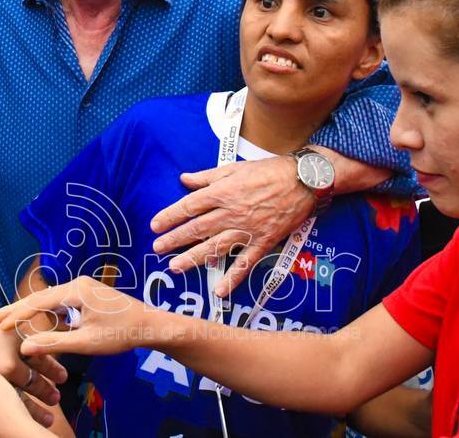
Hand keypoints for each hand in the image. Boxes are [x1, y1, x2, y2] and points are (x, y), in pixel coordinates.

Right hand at [0, 277, 160, 358]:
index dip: (15, 315)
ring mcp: (82, 287)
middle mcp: (77, 283)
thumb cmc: (122, 334)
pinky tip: (31, 321)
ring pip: (48, 299)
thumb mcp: (87, 343)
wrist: (150, 325)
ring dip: (27, 311)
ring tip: (4, 320)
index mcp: (76, 290)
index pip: (38, 302)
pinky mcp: (86, 294)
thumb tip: (25, 347)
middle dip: (15, 309)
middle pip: (39, 297)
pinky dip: (43, 312)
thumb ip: (55, 343)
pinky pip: (58, 301)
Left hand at [150, 155, 311, 296]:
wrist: (303, 180)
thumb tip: (184, 179)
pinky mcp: (263, 242)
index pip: (189, 206)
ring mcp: (248, 230)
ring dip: (193, 258)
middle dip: (175, 240)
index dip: (170, 216)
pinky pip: (246, 263)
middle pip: (197, 229)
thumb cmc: (267, 171)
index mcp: (223, 192)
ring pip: (215, 247)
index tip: (155, 225)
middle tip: (157, 249)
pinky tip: (219, 290)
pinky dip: (232, 278)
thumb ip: (207, 176)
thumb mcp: (234, 168)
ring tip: (175, 267)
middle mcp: (232, 213)